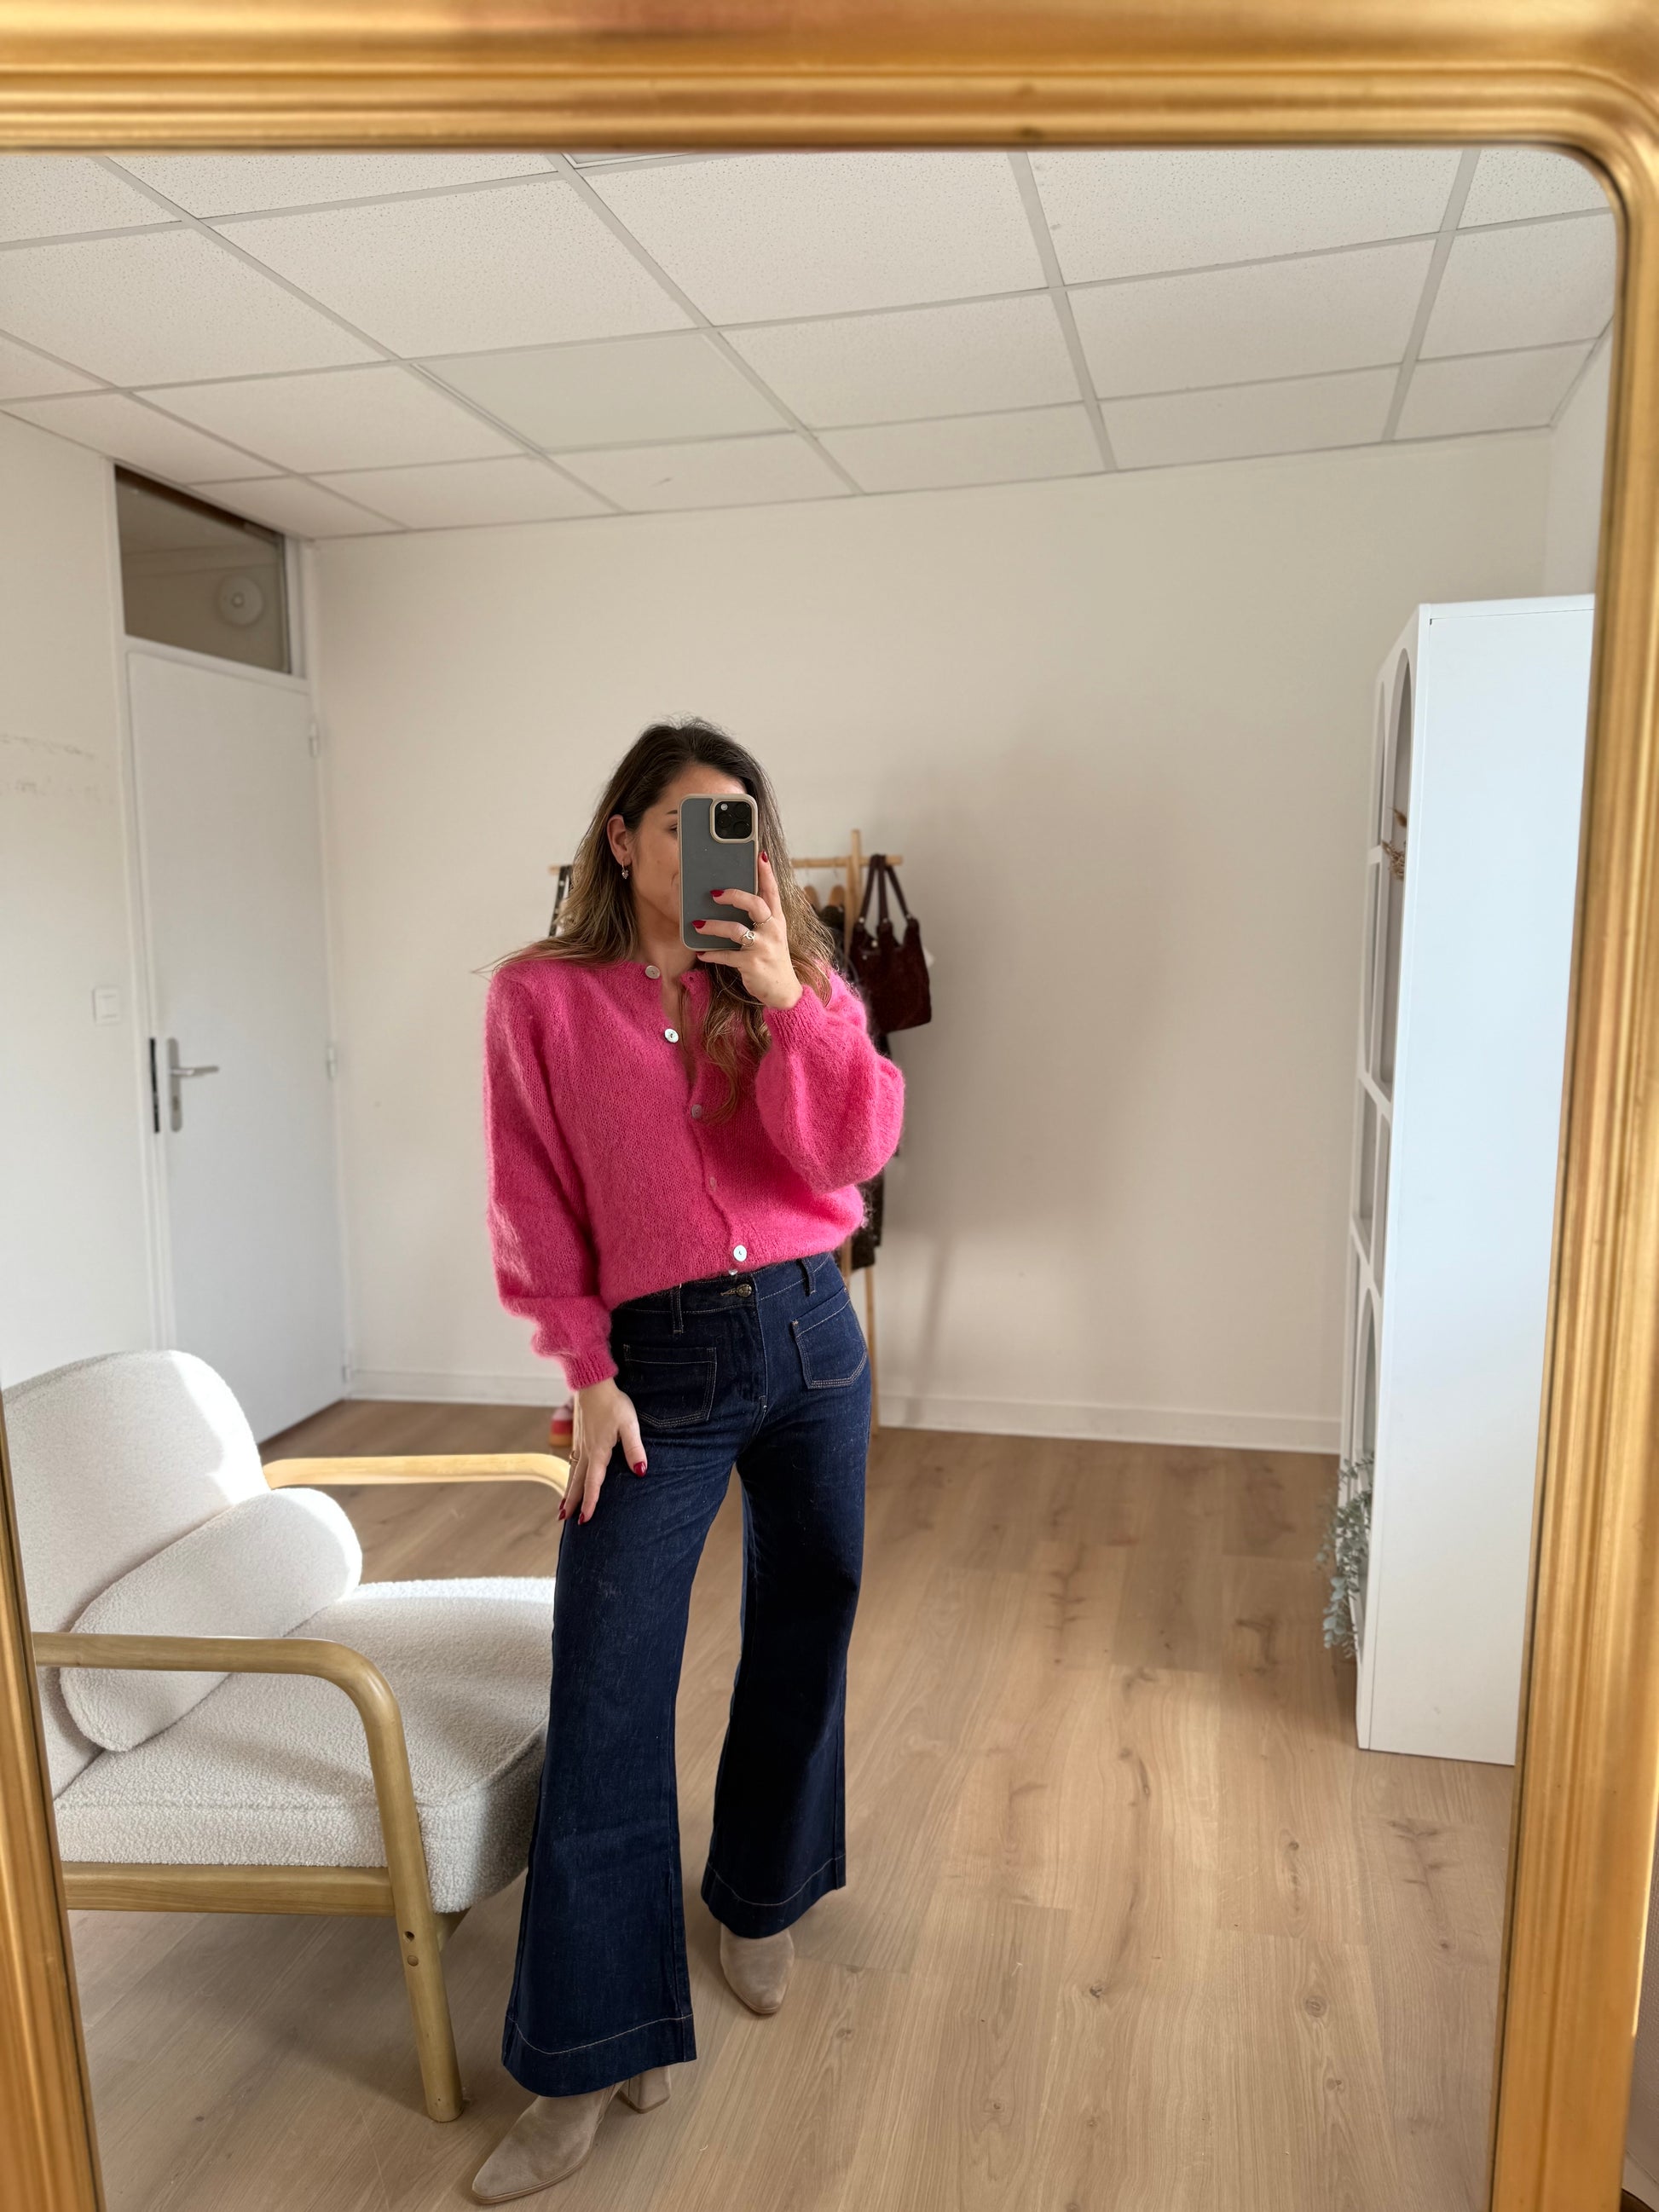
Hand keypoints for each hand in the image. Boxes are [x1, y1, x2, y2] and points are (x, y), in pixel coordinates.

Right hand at [560, 1378, 646, 1524]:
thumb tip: (641, 1472)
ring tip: (562, 1509)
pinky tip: (571, 1480)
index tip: (585, 1519)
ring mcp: (580, 1445)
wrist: (592, 1384)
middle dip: (573, 1502)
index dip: (591, 1502)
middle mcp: (586, 1452)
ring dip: (568, 1492)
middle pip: (578, 1482)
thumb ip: (635, 1449)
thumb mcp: (629, 1424)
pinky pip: (573, 1464)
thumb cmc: (613, 1403)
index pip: (593, 1483)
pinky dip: (570, 1477)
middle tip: (565, 1521)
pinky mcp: (579, 1439)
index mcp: (598, 1452)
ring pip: (573, 1474)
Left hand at [693, 851, 802, 1010]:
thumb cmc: (773, 959)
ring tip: (696, 925)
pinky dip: (711, 954)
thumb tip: (734, 900)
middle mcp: (772, 930)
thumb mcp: (772, 936)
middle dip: (734, 895)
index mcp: (777, 920)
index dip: (766, 873)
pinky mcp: (752, 964)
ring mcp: (763, 948)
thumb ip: (760, 919)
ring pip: (735, 930)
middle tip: (714, 893)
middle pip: (755, 904)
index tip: (759, 855)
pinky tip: (701, 953)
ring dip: (713, 926)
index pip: (772, 892)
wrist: (784, 992)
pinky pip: (726, 956)